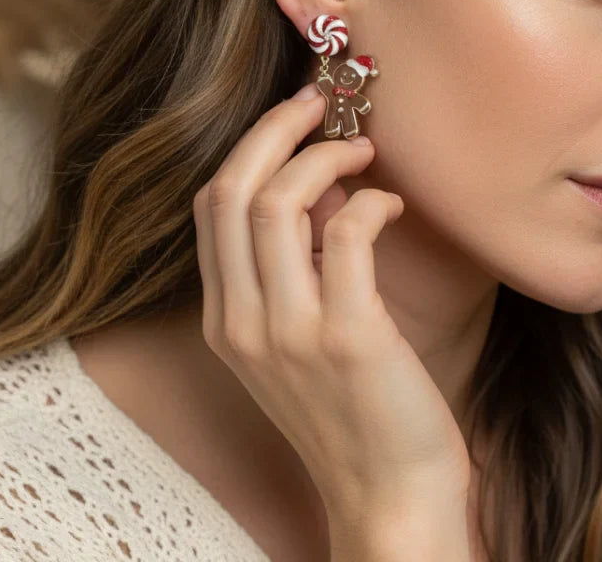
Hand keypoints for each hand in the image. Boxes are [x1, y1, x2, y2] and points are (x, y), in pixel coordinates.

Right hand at [192, 83, 470, 519]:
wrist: (388, 497)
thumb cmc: (351, 412)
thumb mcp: (293, 344)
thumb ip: (287, 274)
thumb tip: (312, 191)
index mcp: (225, 320)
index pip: (210, 207)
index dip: (249, 149)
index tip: (291, 120)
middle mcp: (243, 322)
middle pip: (232, 191)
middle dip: (274, 130)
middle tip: (320, 104)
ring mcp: (289, 332)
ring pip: (277, 202)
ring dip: (325, 157)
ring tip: (363, 152)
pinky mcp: (348, 337)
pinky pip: (348, 234)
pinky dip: (371, 202)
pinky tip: (392, 207)